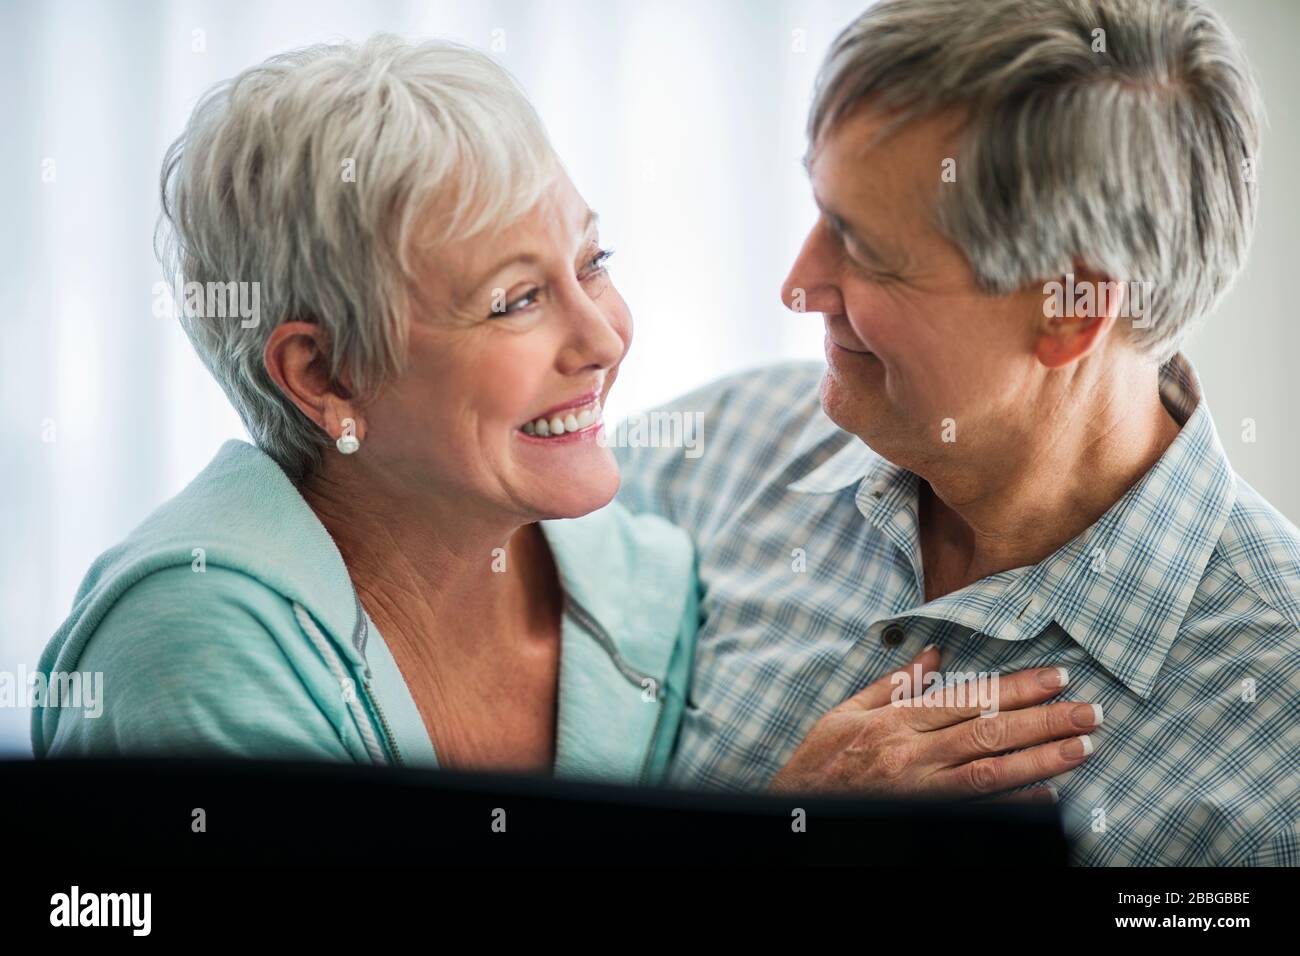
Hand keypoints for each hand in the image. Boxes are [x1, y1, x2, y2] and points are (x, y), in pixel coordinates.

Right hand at [769, 645, 1097, 798]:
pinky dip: (1014, 803)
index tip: (1054, 678)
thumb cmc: (821, 760)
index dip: (1015, 688)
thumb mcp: (846, 711)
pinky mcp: (925, 815)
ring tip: (1082, 746)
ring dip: (1042, 759)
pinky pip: (976, 809)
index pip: (969, 699)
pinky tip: (1048, 796)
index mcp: (897, 721)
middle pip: (990, 732)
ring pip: (991, 771)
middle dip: (1044, 720)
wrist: (798, 808)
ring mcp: (922, 789)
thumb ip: (894, 683)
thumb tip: (933, 653)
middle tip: (1089, 711)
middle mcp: (913, 753)